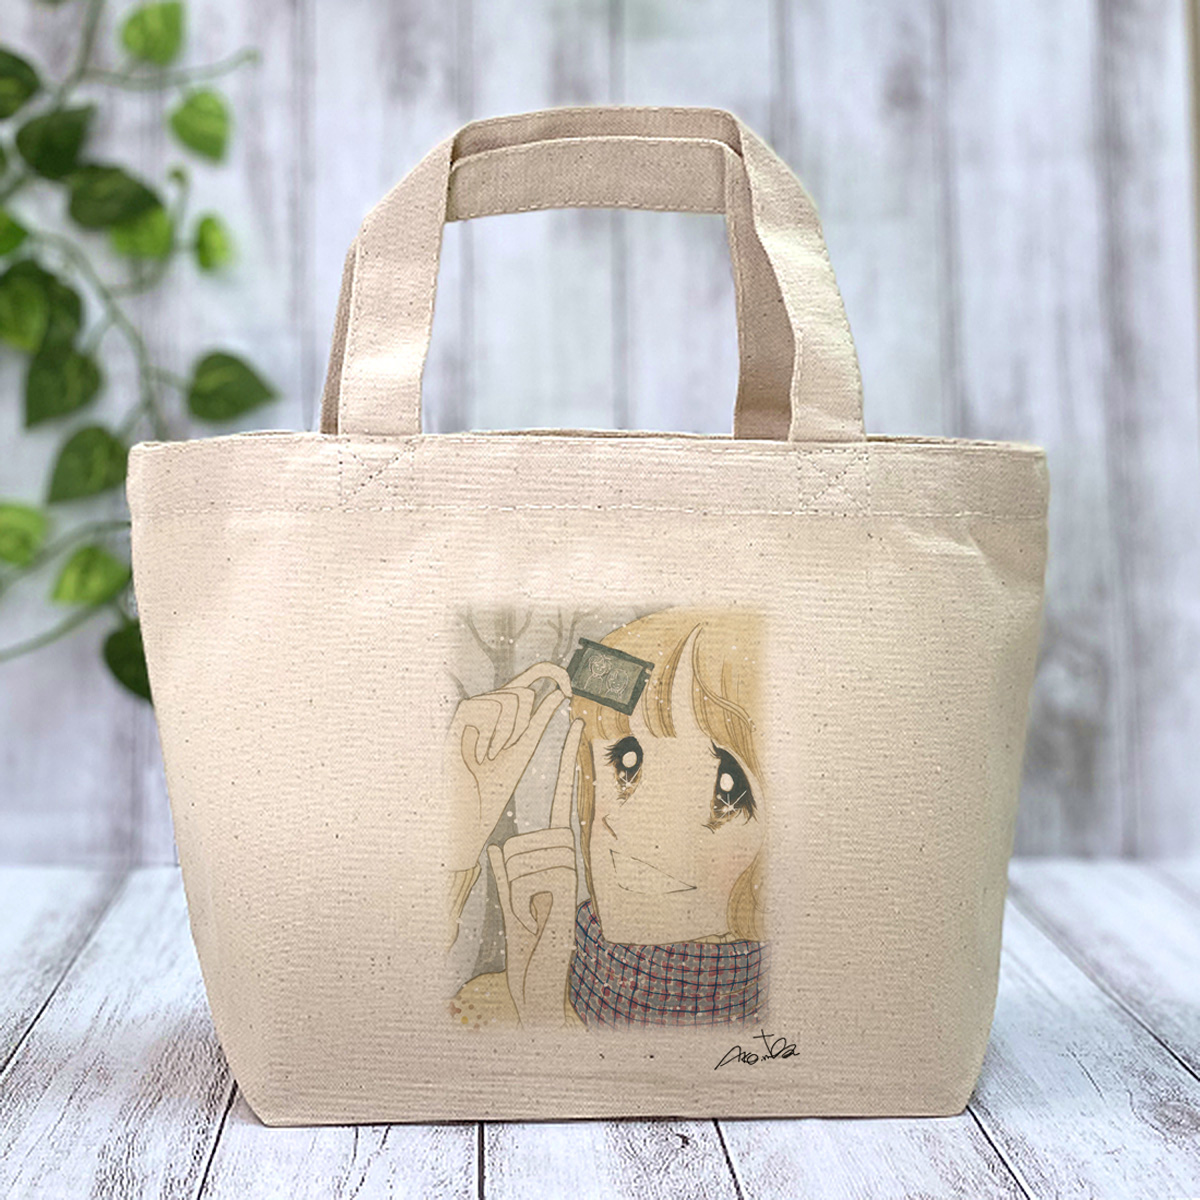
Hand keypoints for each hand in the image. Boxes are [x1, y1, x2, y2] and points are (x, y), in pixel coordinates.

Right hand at [444, 662, 572, 870]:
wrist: (468, 808)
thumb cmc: (493, 783)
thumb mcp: (524, 747)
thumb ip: (539, 719)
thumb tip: (559, 693)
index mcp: (507, 710)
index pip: (532, 674)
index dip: (553, 672)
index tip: (570, 691)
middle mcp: (489, 703)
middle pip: (524, 690)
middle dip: (523, 725)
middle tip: (504, 751)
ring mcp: (473, 708)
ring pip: (509, 699)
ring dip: (506, 735)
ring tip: (489, 756)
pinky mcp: (459, 716)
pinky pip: (490, 708)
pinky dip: (490, 737)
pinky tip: (477, 756)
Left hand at [488, 715, 582, 1028]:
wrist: (540, 974)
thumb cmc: (527, 938)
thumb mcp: (509, 900)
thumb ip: (503, 876)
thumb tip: (495, 851)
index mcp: (552, 849)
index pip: (559, 794)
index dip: (564, 759)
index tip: (572, 723)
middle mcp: (564, 852)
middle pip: (519, 839)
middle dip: (510, 877)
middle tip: (526, 906)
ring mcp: (567, 868)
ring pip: (519, 859)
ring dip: (515, 895)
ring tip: (532, 915)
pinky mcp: (566, 885)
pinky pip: (526, 877)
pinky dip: (520, 904)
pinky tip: (536, 919)